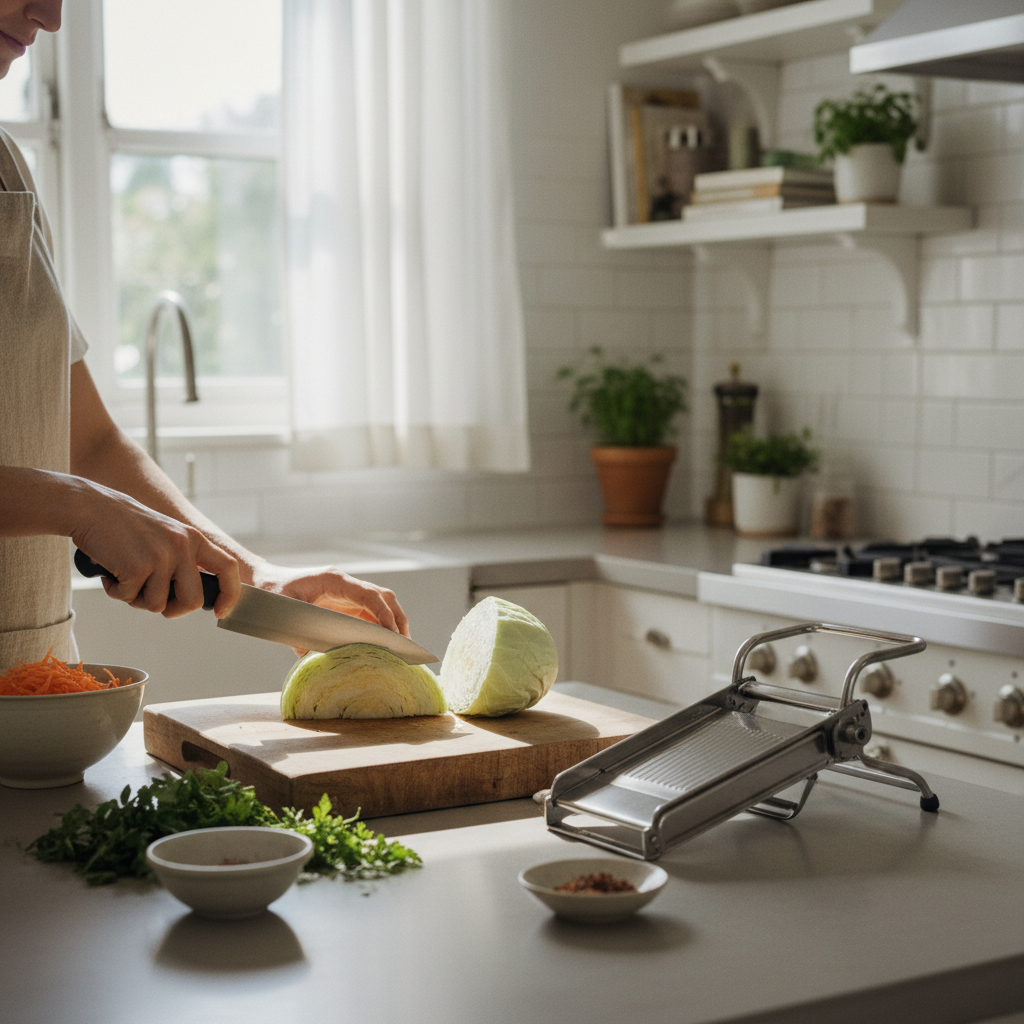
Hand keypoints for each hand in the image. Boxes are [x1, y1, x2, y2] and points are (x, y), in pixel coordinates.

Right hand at [72, 482, 239, 618]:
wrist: (89, 507)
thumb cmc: (124, 526)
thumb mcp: (166, 535)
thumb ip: (182, 560)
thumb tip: (192, 599)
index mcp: (193, 538)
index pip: (228, 568)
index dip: (229, 594)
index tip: (221, 611)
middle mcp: (182, 546)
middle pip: (193, 601)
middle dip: (174, 610)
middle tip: (153, 600)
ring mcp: (161, 557)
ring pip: (157, 605)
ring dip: (137, 598)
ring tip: (124, 575)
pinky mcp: (137, 567)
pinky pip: (129, 598)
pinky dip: (116, 592)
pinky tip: (110, 572)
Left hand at [246, 562, 410, 651]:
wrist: (265, 582)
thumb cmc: (272, 593)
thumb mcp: (283, 610)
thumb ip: (295, 632)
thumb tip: (308, 655)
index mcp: (334, 580)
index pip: (369, 595)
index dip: (384, 614)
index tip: (393, 634)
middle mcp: (346, 584)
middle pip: (383, 597)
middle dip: (397, 619)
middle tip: (405, 644)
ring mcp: (347, 592)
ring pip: (381, 603)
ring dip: (393, 622)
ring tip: (401, 646)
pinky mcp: (345, 602)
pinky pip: (370, 612)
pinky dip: (380, 626)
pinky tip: (384, 644)